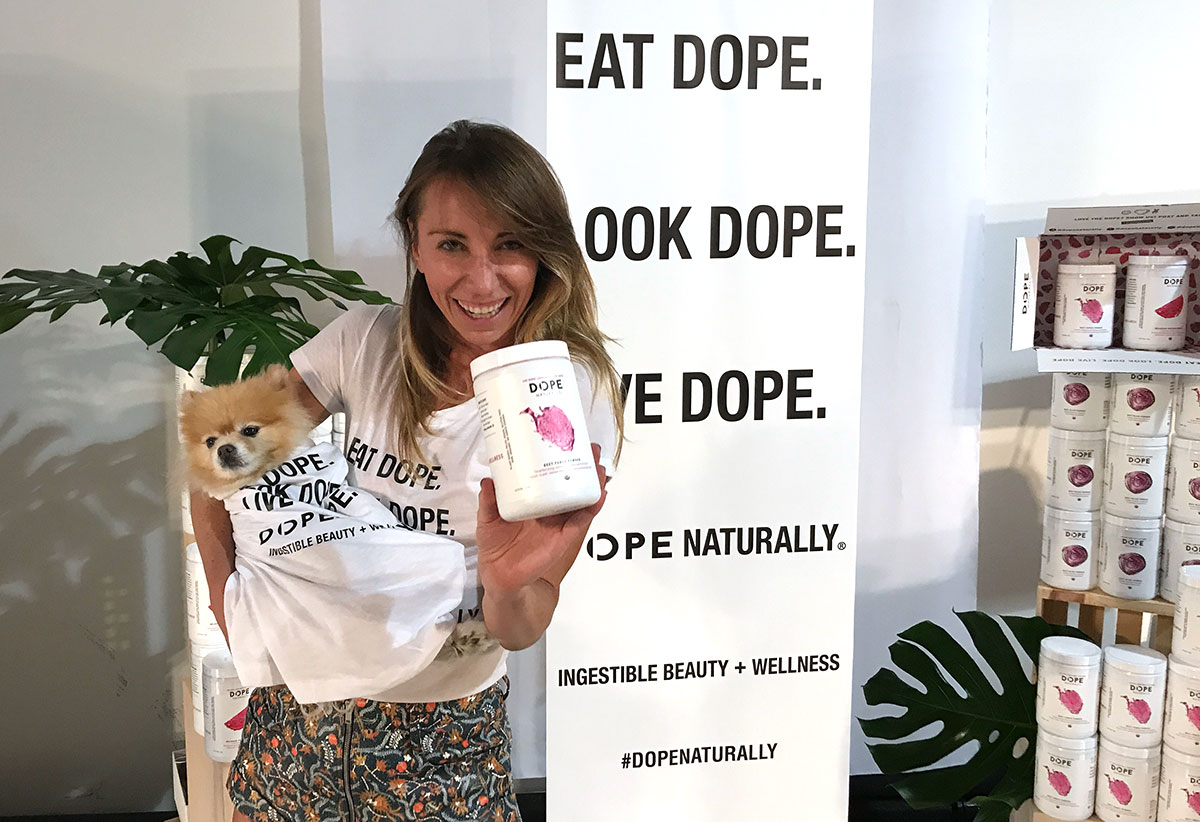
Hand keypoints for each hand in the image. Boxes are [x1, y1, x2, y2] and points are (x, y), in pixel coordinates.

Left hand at [475, 443, 607, 596]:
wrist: (500, 577)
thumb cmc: (495, 545)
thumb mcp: (488, 518)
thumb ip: (488, 501)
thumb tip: (488, 480)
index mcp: (534, 500)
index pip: (551, 476)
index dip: (561, 460)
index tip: (568, 441)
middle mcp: (550, 508)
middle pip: (571, 483)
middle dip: (584, 466)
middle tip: (592, 450)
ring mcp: (559, 522)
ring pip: (581, 498)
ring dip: (593, 483)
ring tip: (599, 467)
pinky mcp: (564, 537)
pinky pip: (581, 520)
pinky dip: (591, 508)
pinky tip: (599, 494)